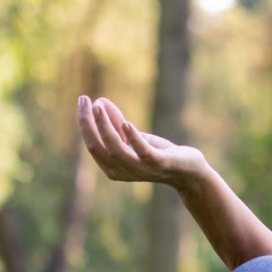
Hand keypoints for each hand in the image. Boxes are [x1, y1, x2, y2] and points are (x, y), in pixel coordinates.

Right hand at [77, 95, 208, 189]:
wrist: (188, 172)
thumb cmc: (159, 154)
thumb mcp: (134, 137)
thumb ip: (117, 123)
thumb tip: (99, 102)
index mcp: (113, 167)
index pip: (93, 145)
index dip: (85, 123)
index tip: (83, 100)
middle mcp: (122, 171)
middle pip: (98, 148)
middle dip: (88, 124)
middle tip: (84, 100)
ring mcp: (140, 169)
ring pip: (116, 150)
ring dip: (105, 127)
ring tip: (99, 107)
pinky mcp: (159, 164)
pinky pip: (143, 153)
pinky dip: (133, 138)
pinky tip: (126, 123)